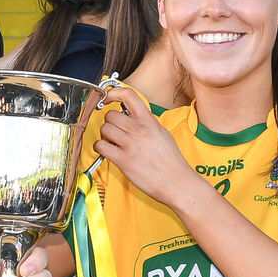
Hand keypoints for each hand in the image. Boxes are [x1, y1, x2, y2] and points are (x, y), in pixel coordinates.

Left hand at [93, 86, 196, 205]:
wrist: (177, 183)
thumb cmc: (171, 162)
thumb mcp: (163, 134)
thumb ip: (147, 123)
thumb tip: (134, 117)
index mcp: (150, 121)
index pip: (129, 95)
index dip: (113, 93)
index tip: (108, 98)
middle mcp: (140, 130)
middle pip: (110, 115)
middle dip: (109, 123)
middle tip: (114, 131)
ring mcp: (131, 145)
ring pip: (104, 129)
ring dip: (105, 136)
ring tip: (112, 143)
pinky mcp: (123, 160)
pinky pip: (101, 146)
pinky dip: (100, 148)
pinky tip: (107, 151)